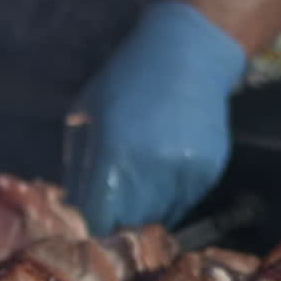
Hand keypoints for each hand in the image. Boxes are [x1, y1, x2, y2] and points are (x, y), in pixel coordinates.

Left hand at [63, 0, 247, 234]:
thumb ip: (76, 168)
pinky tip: (166, 166)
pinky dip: (170, 197)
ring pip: (159, 219)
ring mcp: (183, 171)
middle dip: (118, 220)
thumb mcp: (85, 114)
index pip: (99, 219)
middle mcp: (151, 168)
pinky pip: (183, 204)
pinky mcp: (207, 171)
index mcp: (113, 153)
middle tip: (114, 203)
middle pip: (129, 225)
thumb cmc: (125, 82)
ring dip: (145, 210)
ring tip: (141, 177)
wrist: (188, 54)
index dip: (93, 224)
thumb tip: (73, 211)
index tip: (91, 219)